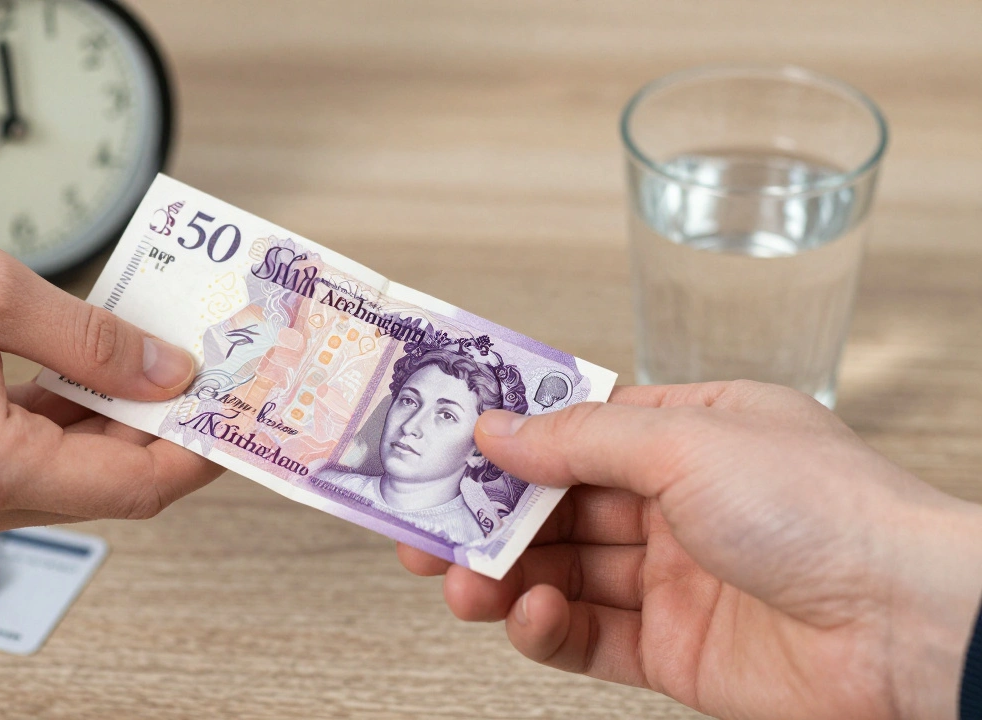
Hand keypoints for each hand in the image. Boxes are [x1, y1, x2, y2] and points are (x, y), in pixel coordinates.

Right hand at [0, 202, 221, 544]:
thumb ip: (94, 340)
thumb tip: (167, 375)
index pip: (132, 485)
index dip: (197, 452)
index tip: (238, 417)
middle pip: (106, 486)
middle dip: (164, 433)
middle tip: (209, 379)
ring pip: (69, 475)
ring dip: (116, 425)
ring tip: (158, 364)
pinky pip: (27, 462)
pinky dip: (68, 423)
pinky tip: (92, 374)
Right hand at [397, 381, 981, 719]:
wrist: (905, 627)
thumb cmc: (825, 510)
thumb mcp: (688, 443)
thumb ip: (581, 439)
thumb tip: (498, 430)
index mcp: (695, 434)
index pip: (580, 430)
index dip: (511, 440)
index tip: (446, 448)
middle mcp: (682, 504)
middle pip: (559, 506)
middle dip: (488, 517)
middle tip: (421, 525)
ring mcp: (677, 580)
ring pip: (563, 573)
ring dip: (504, 576)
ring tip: (456, 580)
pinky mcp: (676, 651)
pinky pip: (589, 638)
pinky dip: (547, 628)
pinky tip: (527, 615)